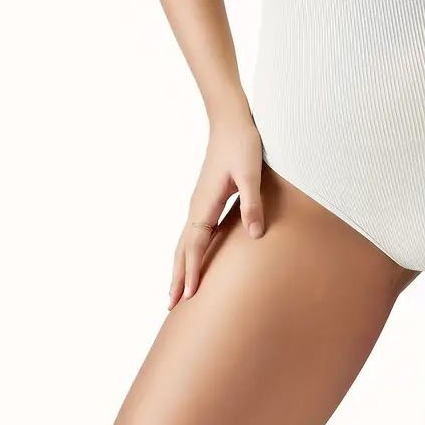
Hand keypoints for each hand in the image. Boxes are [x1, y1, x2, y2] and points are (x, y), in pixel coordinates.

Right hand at [168, 100, 264, 309]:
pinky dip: (191, 248)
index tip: (188, 297)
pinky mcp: (208, 196)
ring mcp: (201, 201)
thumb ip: (253, 203)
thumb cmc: (242, 144)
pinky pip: (196, 230)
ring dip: (181, 264)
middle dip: (178, 276)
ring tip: (178, 287)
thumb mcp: (251, 173)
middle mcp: (198, 205)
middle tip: (171, 305)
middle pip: (183, 248)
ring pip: (186, 239)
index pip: (195, 245)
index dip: (192, 271)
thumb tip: (253, 235)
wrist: (231, 120)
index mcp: (206, 203)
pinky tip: (198, 253)